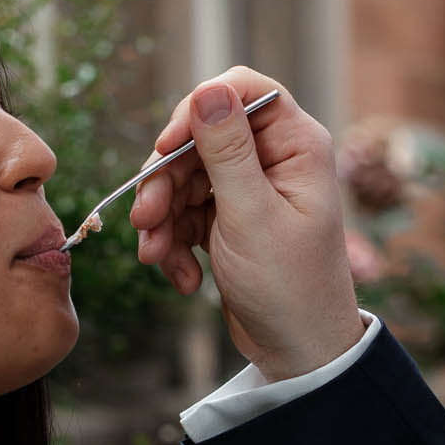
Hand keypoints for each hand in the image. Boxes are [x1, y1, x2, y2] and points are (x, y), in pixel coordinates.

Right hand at [130, 67, 363, 379]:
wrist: (298, 355)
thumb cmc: (289, 288)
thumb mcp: (251, 216)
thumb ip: (226, 151)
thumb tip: (206, 90)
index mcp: (295, 145)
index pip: (241, 91)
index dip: (196, 111)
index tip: (165, 147)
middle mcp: (274, 159)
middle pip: (199, 139)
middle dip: (166, 181)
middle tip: (146, 220)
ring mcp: (249, 191)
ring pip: (183, 178)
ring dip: (163, 219)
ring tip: (156, 258)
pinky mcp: (229, 221)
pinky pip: (185, 213)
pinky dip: (174, 242)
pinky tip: (184, 278)